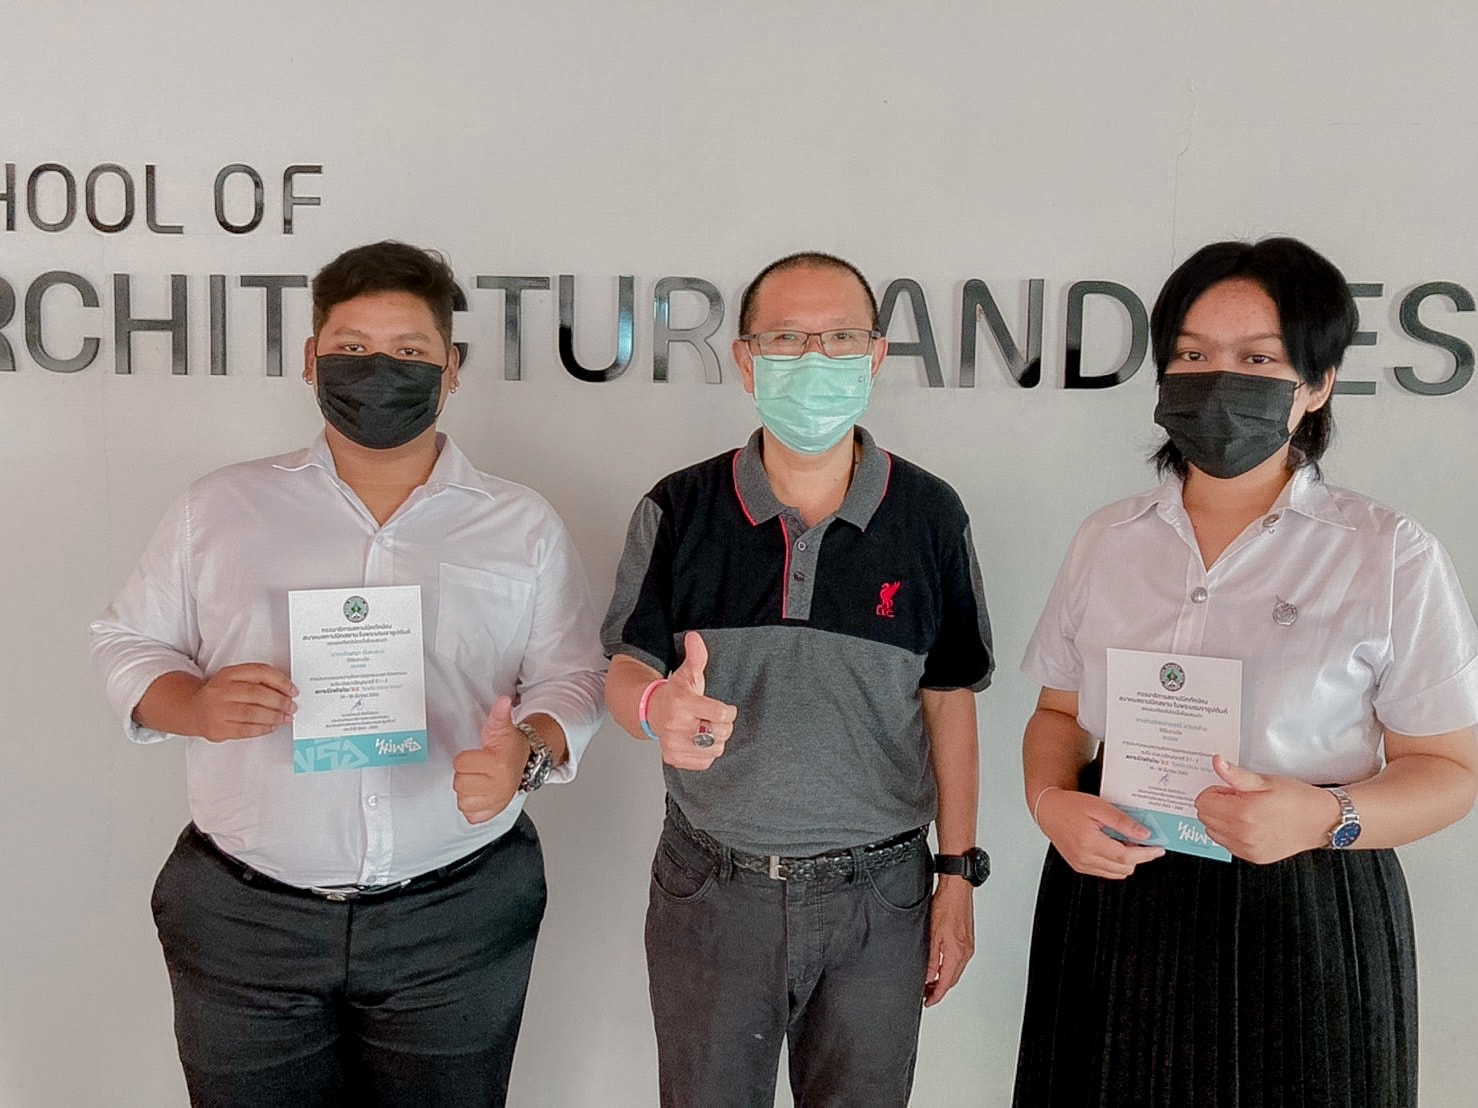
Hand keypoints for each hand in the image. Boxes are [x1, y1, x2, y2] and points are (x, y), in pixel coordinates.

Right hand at [188, 663, 296, 740]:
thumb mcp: (235, 679)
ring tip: (285, 717)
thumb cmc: (221, 694)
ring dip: (274, 716)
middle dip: (280, 701)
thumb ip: (257, 680)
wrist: (194, 709)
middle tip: (291, 706)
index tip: (293, 690)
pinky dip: (263, 728)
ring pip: (252, 713)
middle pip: (257, 694)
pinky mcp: (217, 728)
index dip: (281, 681)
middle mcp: (221, 690)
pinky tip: (272, 726)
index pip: (260, 672)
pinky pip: (246, 730)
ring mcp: (217, 710)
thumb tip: (286, 691)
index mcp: (228, 674)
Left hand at [452, 695, 527, 823]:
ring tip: (480, 781)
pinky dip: (472, 806)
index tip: (478, 756)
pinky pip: (470, 815)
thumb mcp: (502, 728)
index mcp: (498, 764)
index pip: (460, 764)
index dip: (465, 758)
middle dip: (466, 775)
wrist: (526, 763)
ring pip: (463, 801)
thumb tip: (504, 701)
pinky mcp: (493, 814)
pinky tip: (481, 794)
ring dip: (468, 791)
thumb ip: (499, 714)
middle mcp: (499, 786)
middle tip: (479, 769)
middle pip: (459, 784)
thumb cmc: (509, 746)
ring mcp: (496, 802)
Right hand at [648, 632, 737, 770]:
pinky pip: (705, 762)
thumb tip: (695, 636)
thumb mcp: (687, 674)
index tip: (725, 709)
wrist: (651, 712)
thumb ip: (696, 656)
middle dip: (723, 726)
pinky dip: (706, 753)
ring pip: (715, 749)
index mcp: (683, 705)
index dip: (728, 712)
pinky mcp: (674, 759)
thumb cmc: (675, 694)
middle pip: (720, 734)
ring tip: (705, 729)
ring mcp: (674, 745)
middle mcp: (676, 727)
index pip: (721, 715)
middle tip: (713, 719)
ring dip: (715, 740)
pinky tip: (698, 741)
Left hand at [923, 878, 973, 1006]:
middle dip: (939, 989)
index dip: (936, 995)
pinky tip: (940, 966)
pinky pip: (958, 961)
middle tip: (925, 994)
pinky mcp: (967, 939)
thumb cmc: (945, 905)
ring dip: (944, 978)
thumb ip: (930, 959)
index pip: (946, 983)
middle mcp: (965, 952)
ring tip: (930, 982)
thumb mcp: (932, 935)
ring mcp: (967, 946)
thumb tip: (927, 976)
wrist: (957, 889)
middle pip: (952, 979)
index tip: (927, 1002)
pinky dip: (949, 968)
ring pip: (955, 970)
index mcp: (956, 953)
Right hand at [1035, 787, 1164, 878]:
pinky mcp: (1080, 866)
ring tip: (1122, 840)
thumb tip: (1144, 834)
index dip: (1146, 854)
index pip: (1126, 857)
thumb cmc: (1070, 805)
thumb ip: (1122, 821)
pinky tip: (1112, 845)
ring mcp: (1082, 864)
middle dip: (1137, 855)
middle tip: (1138, 837)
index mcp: (1089, 842)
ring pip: (1117, 872)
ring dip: (1126, 860)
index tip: (1158, 849)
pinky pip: (1106, 871)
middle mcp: (1084, 858)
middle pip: (1124, 867)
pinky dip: (1115, 862)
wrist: (1048, 811)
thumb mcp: (1098, 806)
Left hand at [1196, 754, 1336, 863]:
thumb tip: (1217, 762)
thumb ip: (1235, 775)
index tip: (1231, 789)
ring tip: (1245, 812)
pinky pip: (1227, 845)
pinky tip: (1249, 825)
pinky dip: (1231, 834)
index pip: (1202, 801)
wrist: (1320, 821)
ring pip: (1213, 832)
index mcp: (1242, 812)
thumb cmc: (1296, 799)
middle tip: (1238, 799)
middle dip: (1216, 805)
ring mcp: (1247, 848)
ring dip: (1221, 821)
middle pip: (1204, 817)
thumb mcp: (1265, 781)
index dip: (1215, 791)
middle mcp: (1242, 834)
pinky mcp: (1253, 857)